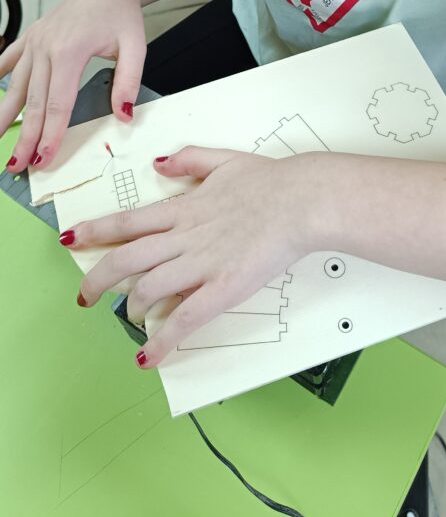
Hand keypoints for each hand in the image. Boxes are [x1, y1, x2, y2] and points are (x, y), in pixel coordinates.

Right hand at [0, 0, 145, 171]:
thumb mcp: (136, 47)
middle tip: (18, 164)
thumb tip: (124, 115)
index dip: (50, 134)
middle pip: (33, 101)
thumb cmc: (122, 15)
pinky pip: (9, 60)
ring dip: (5, 115)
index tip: (43, 158)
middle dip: (25, 136)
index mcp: (70, 51)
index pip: (57, 104)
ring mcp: (35, 41)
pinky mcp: (31, 36)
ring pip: (16, 85)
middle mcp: (46, 47)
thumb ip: (129, 82)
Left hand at [69, 147, 317, 366]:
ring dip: (130, 307)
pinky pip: (186, 319)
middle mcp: (185, 237)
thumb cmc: (271, 181)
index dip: (97, 231)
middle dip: (98, 278)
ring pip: (149, 288)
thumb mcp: (225, 160)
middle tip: (83, 295)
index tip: (72, 239)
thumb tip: (160, 162)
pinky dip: (163, 340)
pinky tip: (149, 357)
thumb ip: (189, 159)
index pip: (129, 221)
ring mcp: (202, 263)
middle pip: (128, 258)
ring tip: (127, 318)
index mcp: (185, 208)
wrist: (302, 200)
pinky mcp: (224, 288)